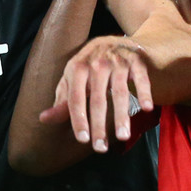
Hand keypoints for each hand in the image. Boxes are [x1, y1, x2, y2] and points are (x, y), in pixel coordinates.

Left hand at [39, 36, 153, 152]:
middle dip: (99, 125)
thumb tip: (43, 119)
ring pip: (119, 91)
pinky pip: (141, 78)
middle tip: (100, 148)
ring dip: (121, 115)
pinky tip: (147, 108)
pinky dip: (144, 92)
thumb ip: (62, 100)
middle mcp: (97, 63)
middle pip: (97, 98)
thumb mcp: (74, 79)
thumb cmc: (91, 67)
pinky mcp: (137, 61)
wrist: (118, 42)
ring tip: (122, 136)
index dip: (79, 119)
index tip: (83, 139)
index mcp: (77, 68)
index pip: (75, 98)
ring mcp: (118, 61)